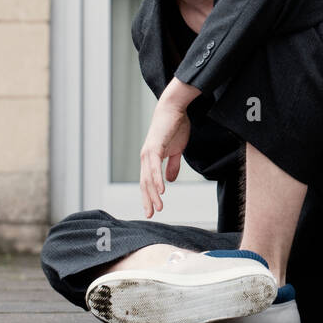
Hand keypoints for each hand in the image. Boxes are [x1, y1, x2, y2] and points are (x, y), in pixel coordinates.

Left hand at [138, 97, 190, 217]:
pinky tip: (161, 190)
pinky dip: (157, 180)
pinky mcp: (154, 147)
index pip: (147, 182)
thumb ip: (173, 165)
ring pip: (148, 178)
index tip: (152, 209)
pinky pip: (155, 167)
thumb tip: (170, 181)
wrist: (174, 108)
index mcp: (150, 159)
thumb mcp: (177, 150)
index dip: (149, 196)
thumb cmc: (175, 126)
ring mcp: (148, 153)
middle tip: (151, 214)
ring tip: (158, 207)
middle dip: (148, 200)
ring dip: (153, 194)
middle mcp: (146, 157)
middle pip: (145, 183)